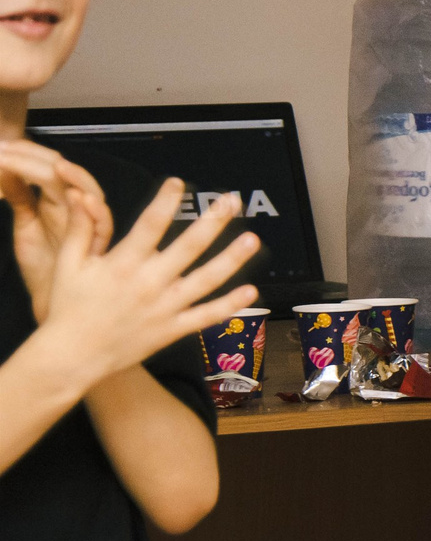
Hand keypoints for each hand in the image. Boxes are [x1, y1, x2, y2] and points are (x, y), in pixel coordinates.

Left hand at [0, 142, 114, 322]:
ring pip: (90, 192)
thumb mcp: (24, 226)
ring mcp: (86, 227)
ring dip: (74, 177)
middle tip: (9, 150)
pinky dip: (94, 212)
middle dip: (39, 158)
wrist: (51, 305)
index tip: (1, 146)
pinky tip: (82, 199)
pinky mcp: (92, 249)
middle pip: (68, 173)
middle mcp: (75, 210)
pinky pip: (102, 227)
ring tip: (57, 166)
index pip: (47, 166)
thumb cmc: (44, 270)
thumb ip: (17, 196)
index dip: (25, 152)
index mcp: (58, 201)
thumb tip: (3, 168)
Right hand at [22, 179, 261, 392]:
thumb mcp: (67, 264)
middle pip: (189, 246)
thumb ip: (80, 229)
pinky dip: (230, 304)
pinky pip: (206, 316)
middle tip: (232, 200)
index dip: (166, 201)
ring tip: (253, 239)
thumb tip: (83, 195)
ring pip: (206, 280)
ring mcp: (164, 308)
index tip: (178, 183)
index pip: (150, 224)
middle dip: (213, 221)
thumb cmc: (68, 307)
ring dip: (232, 259)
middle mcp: (148, 283)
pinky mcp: (172, 330)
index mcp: (122, 264)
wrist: (72, 356)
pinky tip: (251, 290)